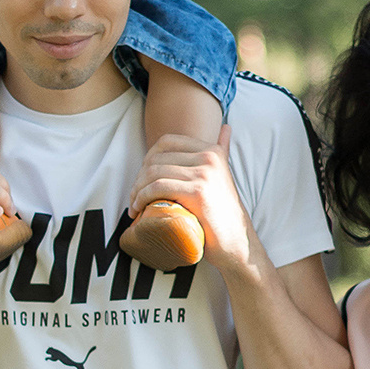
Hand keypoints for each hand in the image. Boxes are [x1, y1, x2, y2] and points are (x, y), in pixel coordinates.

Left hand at [128, 126, 251, 268]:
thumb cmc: (223, 213)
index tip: (141, 178)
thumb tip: (226, 127)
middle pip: (157, 158)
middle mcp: (210, 157)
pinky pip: (158, 187)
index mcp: (213, 150)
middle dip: (139, 178)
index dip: (147, 157)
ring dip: (136, 190)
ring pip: (154, 173)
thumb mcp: (225, 175)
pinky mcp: (197, 192)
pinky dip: (141, 197)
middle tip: (134, 196)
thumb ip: (223, 150)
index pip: (167, 141)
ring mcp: (205, 174)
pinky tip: (138, 208)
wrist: (235, 242)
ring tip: (134, 205)